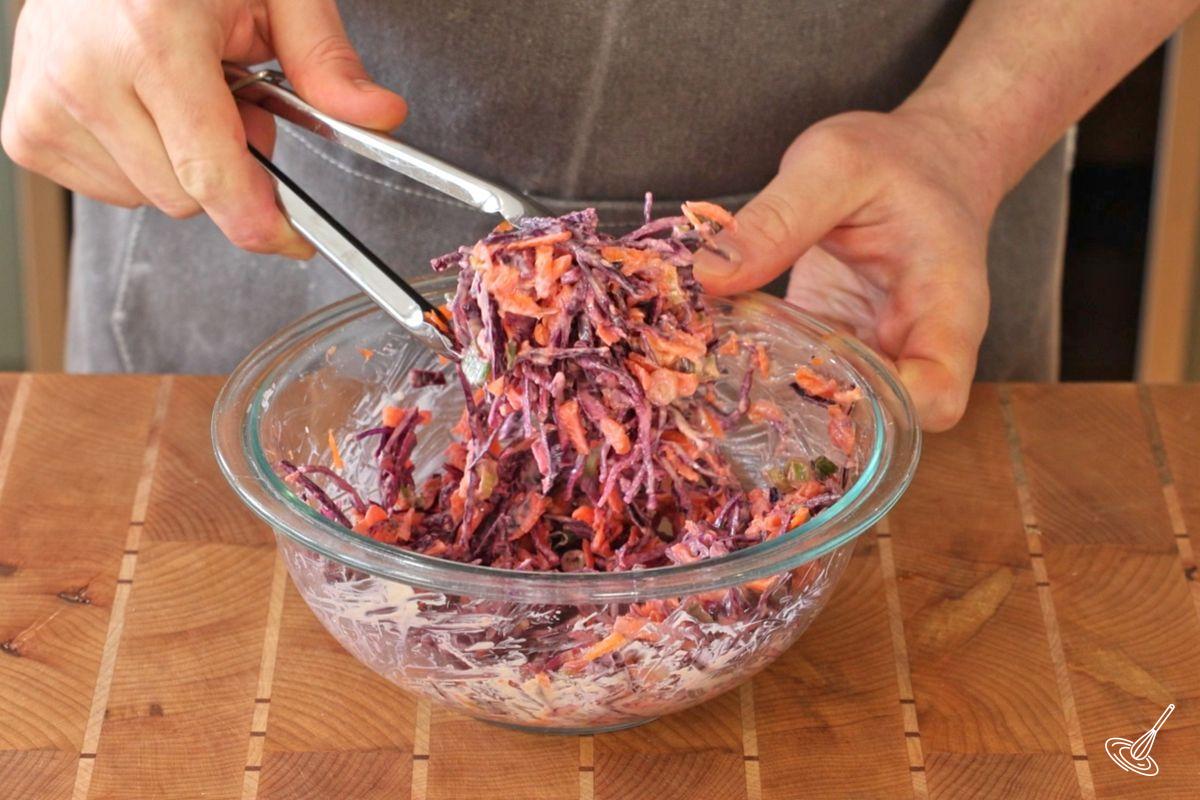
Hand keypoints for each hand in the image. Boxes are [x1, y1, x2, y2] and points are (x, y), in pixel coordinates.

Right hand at [2, 0, 406, 256]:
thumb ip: (325, 59)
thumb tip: (381, 115)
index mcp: (151, 38)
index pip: (211, 176)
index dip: (260, 221)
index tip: (291, 239)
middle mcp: (85, 74)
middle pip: (187, 197)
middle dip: (226, 168)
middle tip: (229, 100)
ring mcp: (46, 106)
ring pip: (150, 198)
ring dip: (180, 163)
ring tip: (178, 92)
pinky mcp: (27, 131)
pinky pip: (111, 190)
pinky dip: (139, 162)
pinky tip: (138, 106)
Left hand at [693, 109, 1003, 430]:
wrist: (918, 161)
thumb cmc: (894, 159)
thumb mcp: (834, 164)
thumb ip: (778, 218)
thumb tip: (709, 274)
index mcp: (945, 309)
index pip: (938, 396)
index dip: (888, 411)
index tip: (820, 383)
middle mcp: (913, 348)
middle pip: (883, 424)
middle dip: (817, 421)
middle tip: (744, 393)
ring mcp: (871, 354)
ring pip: (835, 414)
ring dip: (779, 407)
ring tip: (717, 380)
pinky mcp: (830, 348)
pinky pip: (800, 384)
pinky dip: (761, 378)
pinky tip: (713, 360)